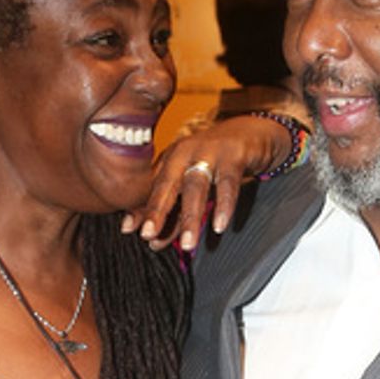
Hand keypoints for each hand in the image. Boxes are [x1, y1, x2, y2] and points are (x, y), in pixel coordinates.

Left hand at [122, 116, 298, 251]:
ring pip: (196, 187)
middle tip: (148, 236)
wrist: (251, 133)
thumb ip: (173, 211)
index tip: (128, 230)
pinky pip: (228, 182)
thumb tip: (149, 240)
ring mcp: (210, 151)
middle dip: (157, 211)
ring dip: (190, 217)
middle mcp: (186, 152)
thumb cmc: (216, 163)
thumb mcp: (191, 184)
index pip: (154, 189)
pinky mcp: (234, 154)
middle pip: (168, 184)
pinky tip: (220, 226)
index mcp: (172, 159)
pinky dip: (224, 205)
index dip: (141, 210)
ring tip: (188, 244)